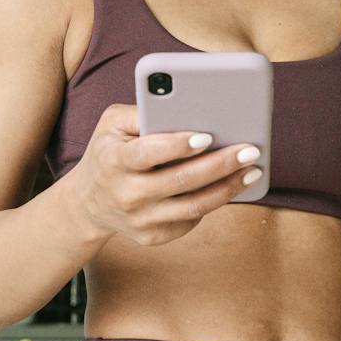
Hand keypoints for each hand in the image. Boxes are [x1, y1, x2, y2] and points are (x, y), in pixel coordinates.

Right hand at [71, 102, 262, 246]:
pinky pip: (190, 220)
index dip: (178, 145)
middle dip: (220, 164)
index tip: (207, 135)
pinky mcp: (152, 236)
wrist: (88, 203)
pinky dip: (214, 202)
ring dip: (228, 188)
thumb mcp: (112, 124)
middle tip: (250, 150)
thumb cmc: (108, 151)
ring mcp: (139, 220)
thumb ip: (142, 111)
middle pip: (180, 181)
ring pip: (193, 206)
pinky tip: (231, 185)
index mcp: (114, 161)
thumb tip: (184, 104)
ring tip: (252, 170)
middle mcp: (126, 194)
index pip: (148, 153)